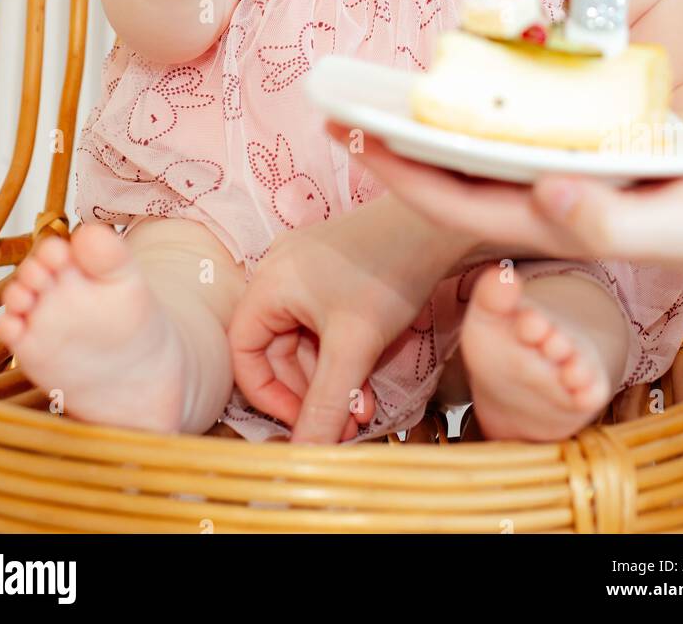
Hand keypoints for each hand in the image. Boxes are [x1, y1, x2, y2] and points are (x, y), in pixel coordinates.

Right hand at [228, 199, 455, 444]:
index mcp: (269, 282)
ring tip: (364, 414)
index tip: (300, 422)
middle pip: (277, 351)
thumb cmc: (390, 271)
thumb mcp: (354, 347)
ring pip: (307, 343)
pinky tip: (368, 386)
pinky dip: (343, 357)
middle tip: (342, 428)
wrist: (439, 226)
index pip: (243, 350)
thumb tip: (304, 456)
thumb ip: (325, 404)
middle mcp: (282, 273)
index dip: (266, 394)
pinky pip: (326, 327)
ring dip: (332, 382)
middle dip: (310, 394)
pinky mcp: (336, 274)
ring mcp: (309, 272)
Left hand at [325, 121, 682, 305]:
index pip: (459, 206)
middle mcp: (546, 204)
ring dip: (427, 126)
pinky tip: (461, 82)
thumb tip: (541, 194)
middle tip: (341, 105)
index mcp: (559, 225)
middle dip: (395, 147)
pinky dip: (480, 108)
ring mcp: (560, 180)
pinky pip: (515, 132)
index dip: (403, 175)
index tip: (355, 138)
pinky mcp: (580, 155)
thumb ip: (614, 220)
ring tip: (380, 90)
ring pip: (477, 155)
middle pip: (453, 178)